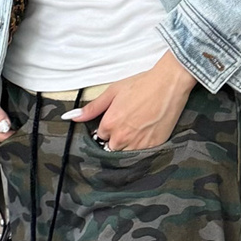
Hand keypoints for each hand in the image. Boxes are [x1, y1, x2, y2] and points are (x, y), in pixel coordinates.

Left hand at [68, 52, 195, 154]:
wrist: (169, 84)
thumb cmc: (141, 85)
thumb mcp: (113, 92)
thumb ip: (92, 108)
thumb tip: (72, 117)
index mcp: (109, 124)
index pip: (100, 135)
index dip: (108, 128)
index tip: (117, 120)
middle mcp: (121, 138)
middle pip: (111, 147)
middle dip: (116, 139)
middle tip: (128, 124)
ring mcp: (138, 144)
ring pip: (125, 154)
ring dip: (128, 146)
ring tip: (137, 129)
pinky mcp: (154, 147)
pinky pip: (141, 156)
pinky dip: (141, 149)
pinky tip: (146, 134)